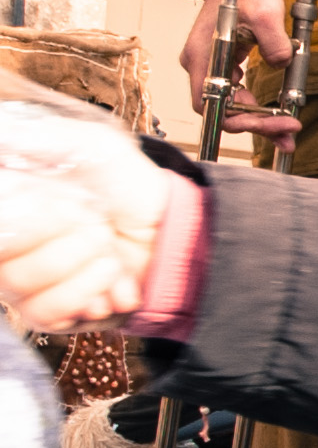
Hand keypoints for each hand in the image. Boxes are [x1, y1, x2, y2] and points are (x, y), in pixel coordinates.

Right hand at [0, 96, 172, 328]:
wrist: (171, 222)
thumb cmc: (125, 181)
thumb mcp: (85, 145)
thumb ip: (35, 138)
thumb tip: (5, 133)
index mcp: (8, 211)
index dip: (27, 217)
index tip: (57, 199)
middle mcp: (8, 251)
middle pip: (5, 263)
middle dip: (64, 236)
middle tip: (95, 222)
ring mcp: (28, 285)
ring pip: (25, 289)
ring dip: (83, 263)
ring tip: (108, 248)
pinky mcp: (58, 313)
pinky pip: (50, 314)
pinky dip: (91, 291)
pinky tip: (113, 277)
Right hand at [179, 0, 297, 140]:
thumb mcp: (266, 14)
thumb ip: (275, 43)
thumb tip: (283, 64)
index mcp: (203, 56)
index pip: (213, 105)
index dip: (241, 121)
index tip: (274, 123)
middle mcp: (201, 65)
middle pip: (222, 110)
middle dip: (255, 124)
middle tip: (288, 133)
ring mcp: (210, 64)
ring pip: (230, 103)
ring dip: (257, 118)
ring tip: (286, 128)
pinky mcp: (223, 62)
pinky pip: (235, 91)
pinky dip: (254, 104)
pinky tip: (276, 111)